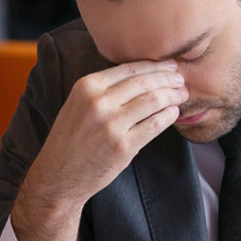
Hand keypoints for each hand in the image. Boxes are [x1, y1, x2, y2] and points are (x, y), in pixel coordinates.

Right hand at [11, 59, 187, 240]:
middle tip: (181, 81)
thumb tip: (144, 76)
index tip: (170, 66)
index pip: (130, 68)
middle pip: (145, 83)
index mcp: (86, 86)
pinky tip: (174, 113)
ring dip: (172, 96)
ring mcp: (111, 125)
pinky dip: (168, 117)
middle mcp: (98, 102)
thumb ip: (104, 89)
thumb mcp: (79, 104)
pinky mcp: (123, 147)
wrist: (59, 175)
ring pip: (153, 101)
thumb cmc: (72, 139)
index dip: (156, 66)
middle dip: (168, 79)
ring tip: (181, 95)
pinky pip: (154, 126)